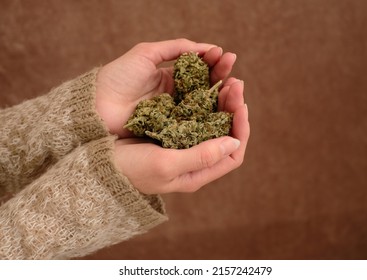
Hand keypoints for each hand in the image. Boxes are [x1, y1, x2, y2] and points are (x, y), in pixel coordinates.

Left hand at [95, 38, 237, 137]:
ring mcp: (175, 114)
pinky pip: (194, 123)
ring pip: (203, 105)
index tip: (224, 55)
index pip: (198, 69)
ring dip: (219, 95)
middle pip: (204, 86)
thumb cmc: (118, 77)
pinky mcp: (172, 130)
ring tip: (233, 85)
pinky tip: (221, 107)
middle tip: (234, 67)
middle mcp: (176, 96)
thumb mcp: (145, 54)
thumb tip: (206, 47)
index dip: (212, 61)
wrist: (96, 107)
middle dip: (220, 75)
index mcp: (170, 77)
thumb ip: (175, 48)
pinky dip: (209, 116)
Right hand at [114, 78, 249, 193]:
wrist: (102, 164)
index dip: (241, 130)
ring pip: (212, 122)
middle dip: (233, 110)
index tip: (241, 106)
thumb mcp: (166, 165)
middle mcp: (195, 160)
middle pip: (226, 135)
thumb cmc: (132, 169)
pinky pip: (195, 115)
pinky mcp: (173, 131)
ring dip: (220, 102)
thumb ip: (200, 157)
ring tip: (225, 79)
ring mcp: (184, 145)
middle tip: (235, 84)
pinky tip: (204, 84)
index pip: (233, 155)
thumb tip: (233, 142)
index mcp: (197, 173)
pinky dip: (202, 100)